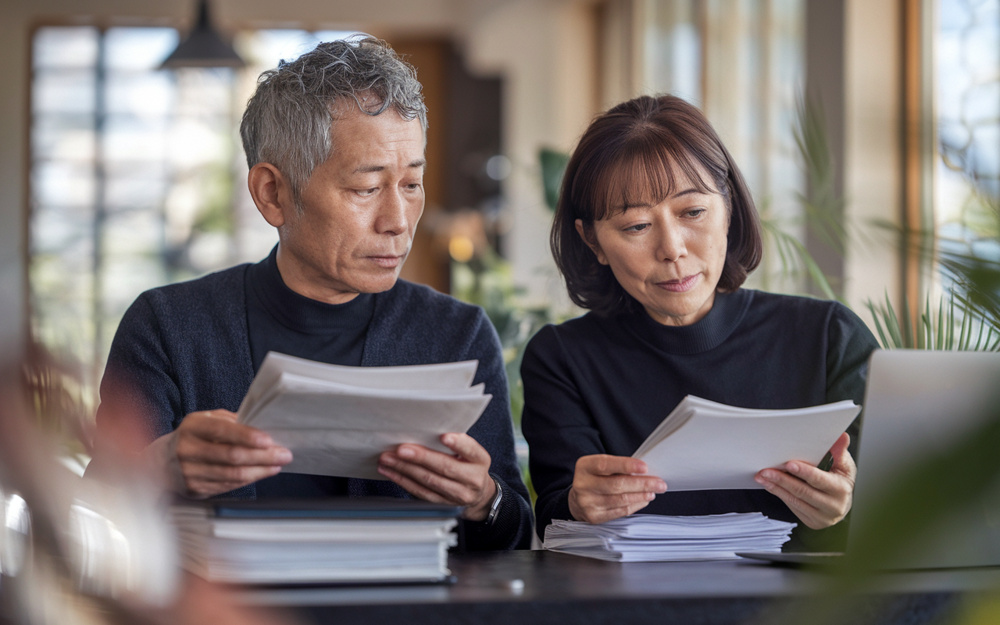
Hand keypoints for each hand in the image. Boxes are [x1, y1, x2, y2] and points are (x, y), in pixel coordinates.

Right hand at [145, 410, 291, 497]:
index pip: (222, 431)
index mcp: (192, 427)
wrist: (159, 462)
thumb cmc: (192, 437)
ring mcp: (189, 472)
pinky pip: (227, 486)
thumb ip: (230, 421)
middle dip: (263, 456)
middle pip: (232, 456)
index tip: (269, 440)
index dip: (247, 436)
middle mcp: (188, 450)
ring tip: (277, 465)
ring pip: (232, 474)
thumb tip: (261, 425)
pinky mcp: (194, 489)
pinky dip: (248, 480)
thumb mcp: (205, 421)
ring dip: (260, 471)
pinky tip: (261, 473)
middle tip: (284, 454)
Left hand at [377, 433, 495, 520]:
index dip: (458, 444)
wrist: (478, 495)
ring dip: (405, 469)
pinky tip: (391, 472)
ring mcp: (458, 494)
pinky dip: (403, 481)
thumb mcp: (470, 452)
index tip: (444, 436)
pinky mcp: (443, 504)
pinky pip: (420, 492)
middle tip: (401, 449)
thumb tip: (425, 430)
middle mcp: (472, 479)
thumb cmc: (469, 465)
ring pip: (429, 481)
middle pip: (445, 467)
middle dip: (420, 457)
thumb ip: (455, 442)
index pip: (470, 450)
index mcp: (480, 460)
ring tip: (388, 459)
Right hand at [568, 454, 666, 523]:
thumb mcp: (601, 467)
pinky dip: (635, 505)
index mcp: (584, 467)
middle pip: (616, 485)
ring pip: (620, 500)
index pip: (605, 465)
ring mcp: (587, 503)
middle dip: (642, 484)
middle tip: (659, 483)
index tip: (645, 467)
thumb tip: (645, 473)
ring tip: (653, 492)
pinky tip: (643, 500)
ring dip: (641, 496)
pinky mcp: (594, 517)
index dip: (626, 465)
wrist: (577, 499)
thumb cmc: (595, 478)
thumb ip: (618, 467)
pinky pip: (620, 511)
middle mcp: (583, 485)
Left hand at [754, 432, 855, 529]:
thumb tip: (842, 436)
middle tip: (766, 470)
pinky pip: (792, 506)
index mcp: (841, 489)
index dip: (804, 472)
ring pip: (795, 500)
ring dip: (776, 487)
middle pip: (803, 491)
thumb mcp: (843, 464)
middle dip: (783, 480)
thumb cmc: (840, 479)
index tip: (788, 464)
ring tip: (762, 476)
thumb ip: (839, 451)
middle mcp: (833, 506)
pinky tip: (769, 485)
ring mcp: (822, 517)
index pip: (820, 480)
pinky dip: (779, 494)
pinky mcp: (811, 521)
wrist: (841, 502)